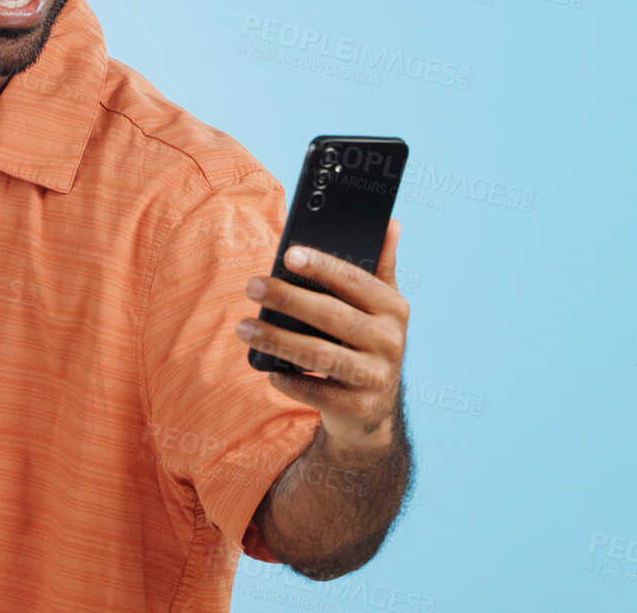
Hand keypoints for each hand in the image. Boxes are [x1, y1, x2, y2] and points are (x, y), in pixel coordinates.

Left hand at [235, 219, 406, 448]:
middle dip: (289, 299)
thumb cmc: (366, 342)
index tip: (289, 254)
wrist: (372, 411)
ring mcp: (376, 377)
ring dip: (278, 340)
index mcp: (394, 308)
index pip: (355, 281)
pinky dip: (290, 381)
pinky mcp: (358, 408)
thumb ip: (381, 266)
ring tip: (243, 327)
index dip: (322, 266)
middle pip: (333, 316)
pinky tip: (268, 370)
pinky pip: (318, 392)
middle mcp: (391, 341)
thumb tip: (391, 224)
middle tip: (252, 286)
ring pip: (321, 355)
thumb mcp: (379, 307)